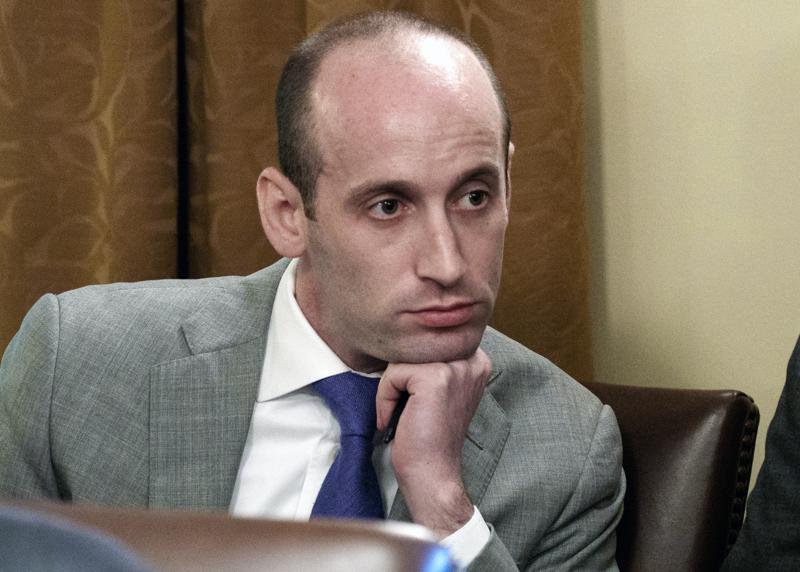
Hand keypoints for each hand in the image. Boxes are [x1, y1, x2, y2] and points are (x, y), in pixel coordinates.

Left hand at [376, 348, 490, 537]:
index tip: (416, 399)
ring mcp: (455, 368)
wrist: (433, 473)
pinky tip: (395, 419)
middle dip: (401, 376)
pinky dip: (385, 397)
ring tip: (400, 414)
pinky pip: (393, 373)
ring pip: (402, 358)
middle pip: (415, 346)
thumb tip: (407, 339)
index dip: (412, 368)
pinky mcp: (435, 378)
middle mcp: (472, 359)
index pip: (428, 341)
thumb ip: (436, 363)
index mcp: (476, 360)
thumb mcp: (444, 391)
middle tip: (405, 408)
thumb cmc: (432, 437)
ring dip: (391, 388)